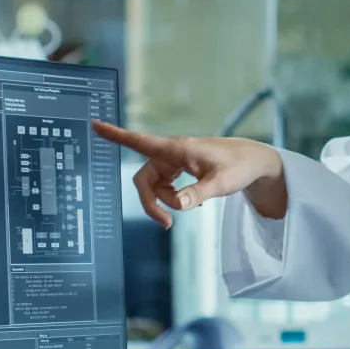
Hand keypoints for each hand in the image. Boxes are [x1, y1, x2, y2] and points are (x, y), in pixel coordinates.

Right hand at [91, 121, 286, 227]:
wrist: (254, 161)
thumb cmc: (239, 166)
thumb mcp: (221, 183)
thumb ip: (198, 193)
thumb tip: (177, 205)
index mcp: (177, 149)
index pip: (140, 141)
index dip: (116, 135)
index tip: (95, 125)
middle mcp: (171, 153)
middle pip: (144, 178)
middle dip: (151, 201)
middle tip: (167, 223)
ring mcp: (174, 161)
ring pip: (153, 185)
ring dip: (163, 201)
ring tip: (185, 210)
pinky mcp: (180, 168)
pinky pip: (164, 185)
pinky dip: (171, 197)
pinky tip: (188, 202)